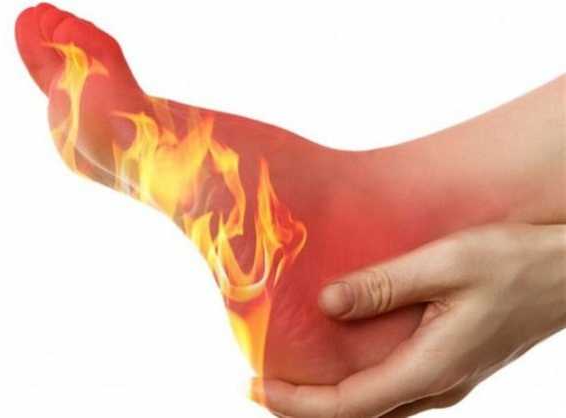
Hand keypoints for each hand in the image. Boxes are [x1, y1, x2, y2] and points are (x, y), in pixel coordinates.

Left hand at [251, 223, 565, 417]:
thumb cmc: (517, 265)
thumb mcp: (446, 264)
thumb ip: (385, 287)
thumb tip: (327, 303)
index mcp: (431, 366)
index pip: (348, 404)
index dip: (297, 401)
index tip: (255, 385)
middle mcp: (435, 383)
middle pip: (356, 411)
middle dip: (305, 403)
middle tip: (262, 379)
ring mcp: (443, 377)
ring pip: (373, 401)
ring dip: (328, 394)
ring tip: (290, 370)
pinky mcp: (447, 362)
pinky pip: (390, 382)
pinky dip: (354, 378)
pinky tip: (339, 351)